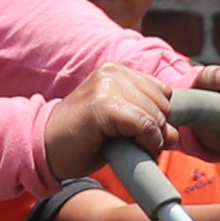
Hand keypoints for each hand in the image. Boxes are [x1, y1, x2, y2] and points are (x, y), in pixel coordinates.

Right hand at [39, 65, 183, 188]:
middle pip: (163, 103)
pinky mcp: (103, 104)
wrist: (44, 149)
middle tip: (133, 144)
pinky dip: (146, 143)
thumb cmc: (81, 140)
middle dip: (156, 130)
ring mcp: (107, 86)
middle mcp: (113, 72)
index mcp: (117, 71)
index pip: (163, 92)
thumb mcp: (119, 124)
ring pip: (156, 114)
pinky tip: (128, 149)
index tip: (140, 136)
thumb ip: (147, 120)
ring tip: (127, 148)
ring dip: (150, 139)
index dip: (158, 119)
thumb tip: (175, 134)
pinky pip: (145, 125)